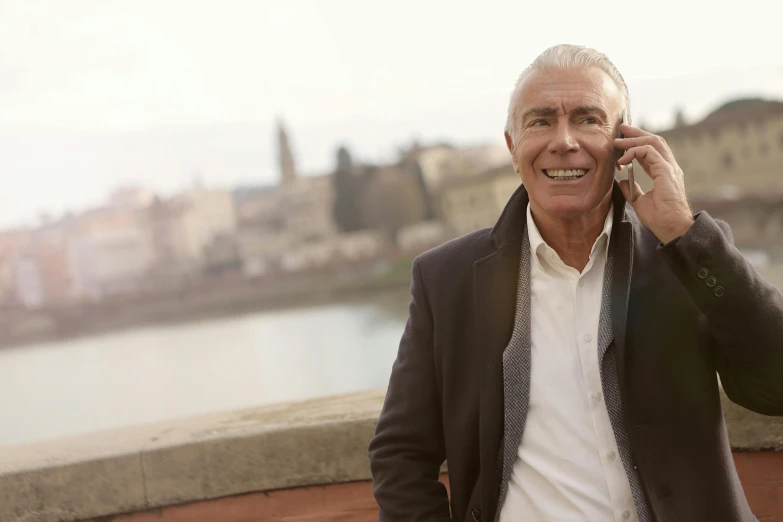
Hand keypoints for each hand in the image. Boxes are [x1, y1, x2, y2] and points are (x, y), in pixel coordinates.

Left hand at [614, 123, 693, 243]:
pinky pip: (649, 152)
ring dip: (634, 139)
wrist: (672, 229)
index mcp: (664, 173)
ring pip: (653, 142)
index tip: (622, 140)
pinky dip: (634, 152)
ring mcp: (669, 168)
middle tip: (622, 128)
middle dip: (637, 133)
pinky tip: (622, 159)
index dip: (637, 143)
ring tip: (618, 140)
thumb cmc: (660, 219)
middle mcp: (669, 167)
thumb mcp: (640, 201)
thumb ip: (632, 190)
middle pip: (654, 141)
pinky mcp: (666, 171)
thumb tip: (622, 181)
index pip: (651, 151)